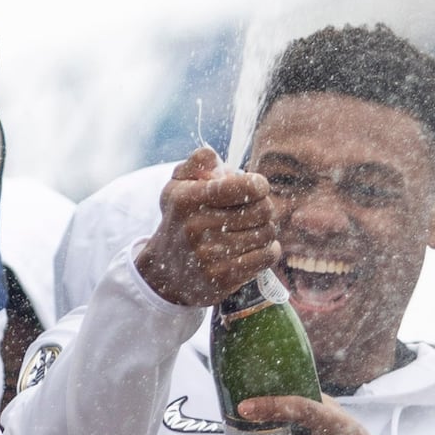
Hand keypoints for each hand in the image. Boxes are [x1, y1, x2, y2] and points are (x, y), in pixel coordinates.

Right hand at [133, 146, 279, 306]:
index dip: (258, 184)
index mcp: (187, 199)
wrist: (165, 271)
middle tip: (255, 211)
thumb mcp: (178, 185)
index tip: (255, 188)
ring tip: (252, 230)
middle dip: (264, 206)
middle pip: (262, 210)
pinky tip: (255, 247)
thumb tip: (213, 157)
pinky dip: (269, 249)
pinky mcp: (222, 277)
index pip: (245, 187)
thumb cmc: (181, 220)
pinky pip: (268, 256)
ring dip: (266, 229)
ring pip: (267, 233)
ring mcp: (209, 255)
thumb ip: (197, 163)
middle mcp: (196, 227)